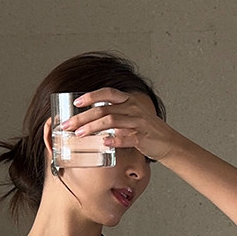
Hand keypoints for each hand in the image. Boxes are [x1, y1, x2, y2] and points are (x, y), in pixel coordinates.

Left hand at [61, 87, 177, 161]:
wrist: (168, 142)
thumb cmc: (146, 130)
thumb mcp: (130, 116)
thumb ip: (113, 114)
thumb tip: (89, 119)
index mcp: (128, 100)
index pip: (107, 93)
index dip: (91, 96)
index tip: (76, 103)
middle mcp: (132, 108)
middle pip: (103, 110)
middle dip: (83, 117)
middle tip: (68, 125)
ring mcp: (138, 122)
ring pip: (111, 121)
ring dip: (92, 128)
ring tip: (79, 134)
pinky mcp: (142, 137)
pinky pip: (126, 138)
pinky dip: (114, 140)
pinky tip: (103, 142)